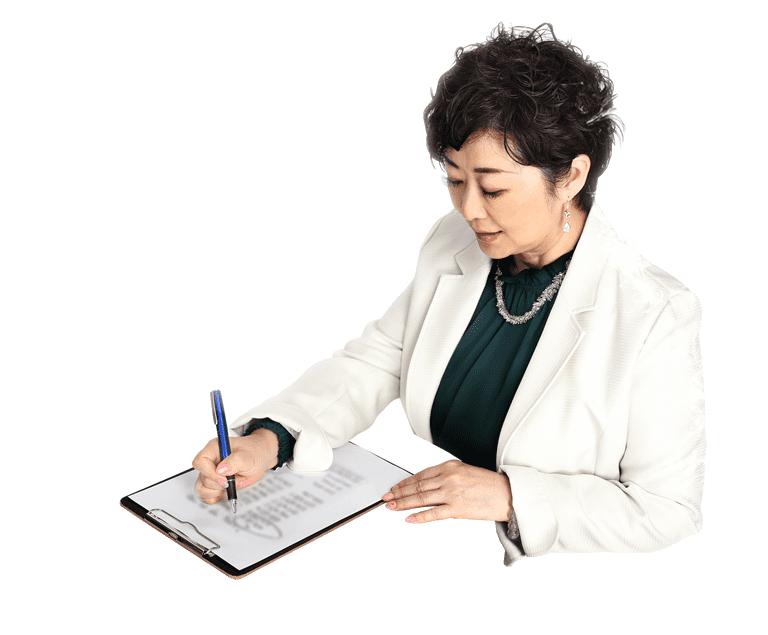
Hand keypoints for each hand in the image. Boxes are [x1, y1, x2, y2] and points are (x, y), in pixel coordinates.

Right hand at [192, 428, 278, 504]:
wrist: (261, 458)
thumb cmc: (255, 452)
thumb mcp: (248, 456)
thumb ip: (235, 461)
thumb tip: (220, 470)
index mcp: (215, 448)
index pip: (200, 461)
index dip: (210, 473)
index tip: (225, 479)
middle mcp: (210, 460)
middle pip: (202, 477)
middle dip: (218, 484)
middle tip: (234, 480)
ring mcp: (211, 472)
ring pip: (201, 487)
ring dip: (216, 491)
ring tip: (231, 485)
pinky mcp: (214, 483)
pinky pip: (205, 494)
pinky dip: (214, 497)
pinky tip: (225, 492)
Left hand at [382, 460, 511, 523]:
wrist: (508, 494)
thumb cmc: (488, 484)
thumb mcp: (465, 472)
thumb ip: (446, 476)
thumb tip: (427, 485)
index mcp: (450, 467)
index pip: (420, 475)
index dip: (405, 482)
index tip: (394, 487)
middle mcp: (449, 478)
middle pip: (417, 486)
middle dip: (399, 493)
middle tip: (387, 498)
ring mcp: (452, 493)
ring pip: (421, 499)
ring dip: (404, 503)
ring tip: (392, 507)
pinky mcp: (458, 509)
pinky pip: (434, 514)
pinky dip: (419, 517)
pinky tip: (409, 519)